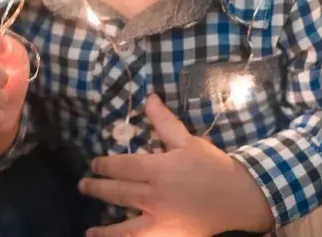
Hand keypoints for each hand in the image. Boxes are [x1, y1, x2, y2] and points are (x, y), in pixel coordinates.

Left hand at [79, 95, 274, 235]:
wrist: (238, 197)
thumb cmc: (212, 166)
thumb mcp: (188, 141)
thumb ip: (164, 122)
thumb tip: (149, 98)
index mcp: (159, 170)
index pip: (123, 166)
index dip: (105, 165)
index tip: (94, 164)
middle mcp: (155, 196)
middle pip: (119, 193)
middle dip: (98, 189)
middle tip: (83, 186)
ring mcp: (161, 220)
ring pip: (126, 227)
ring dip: (105, 229)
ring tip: (89, 230)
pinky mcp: (169, 236)